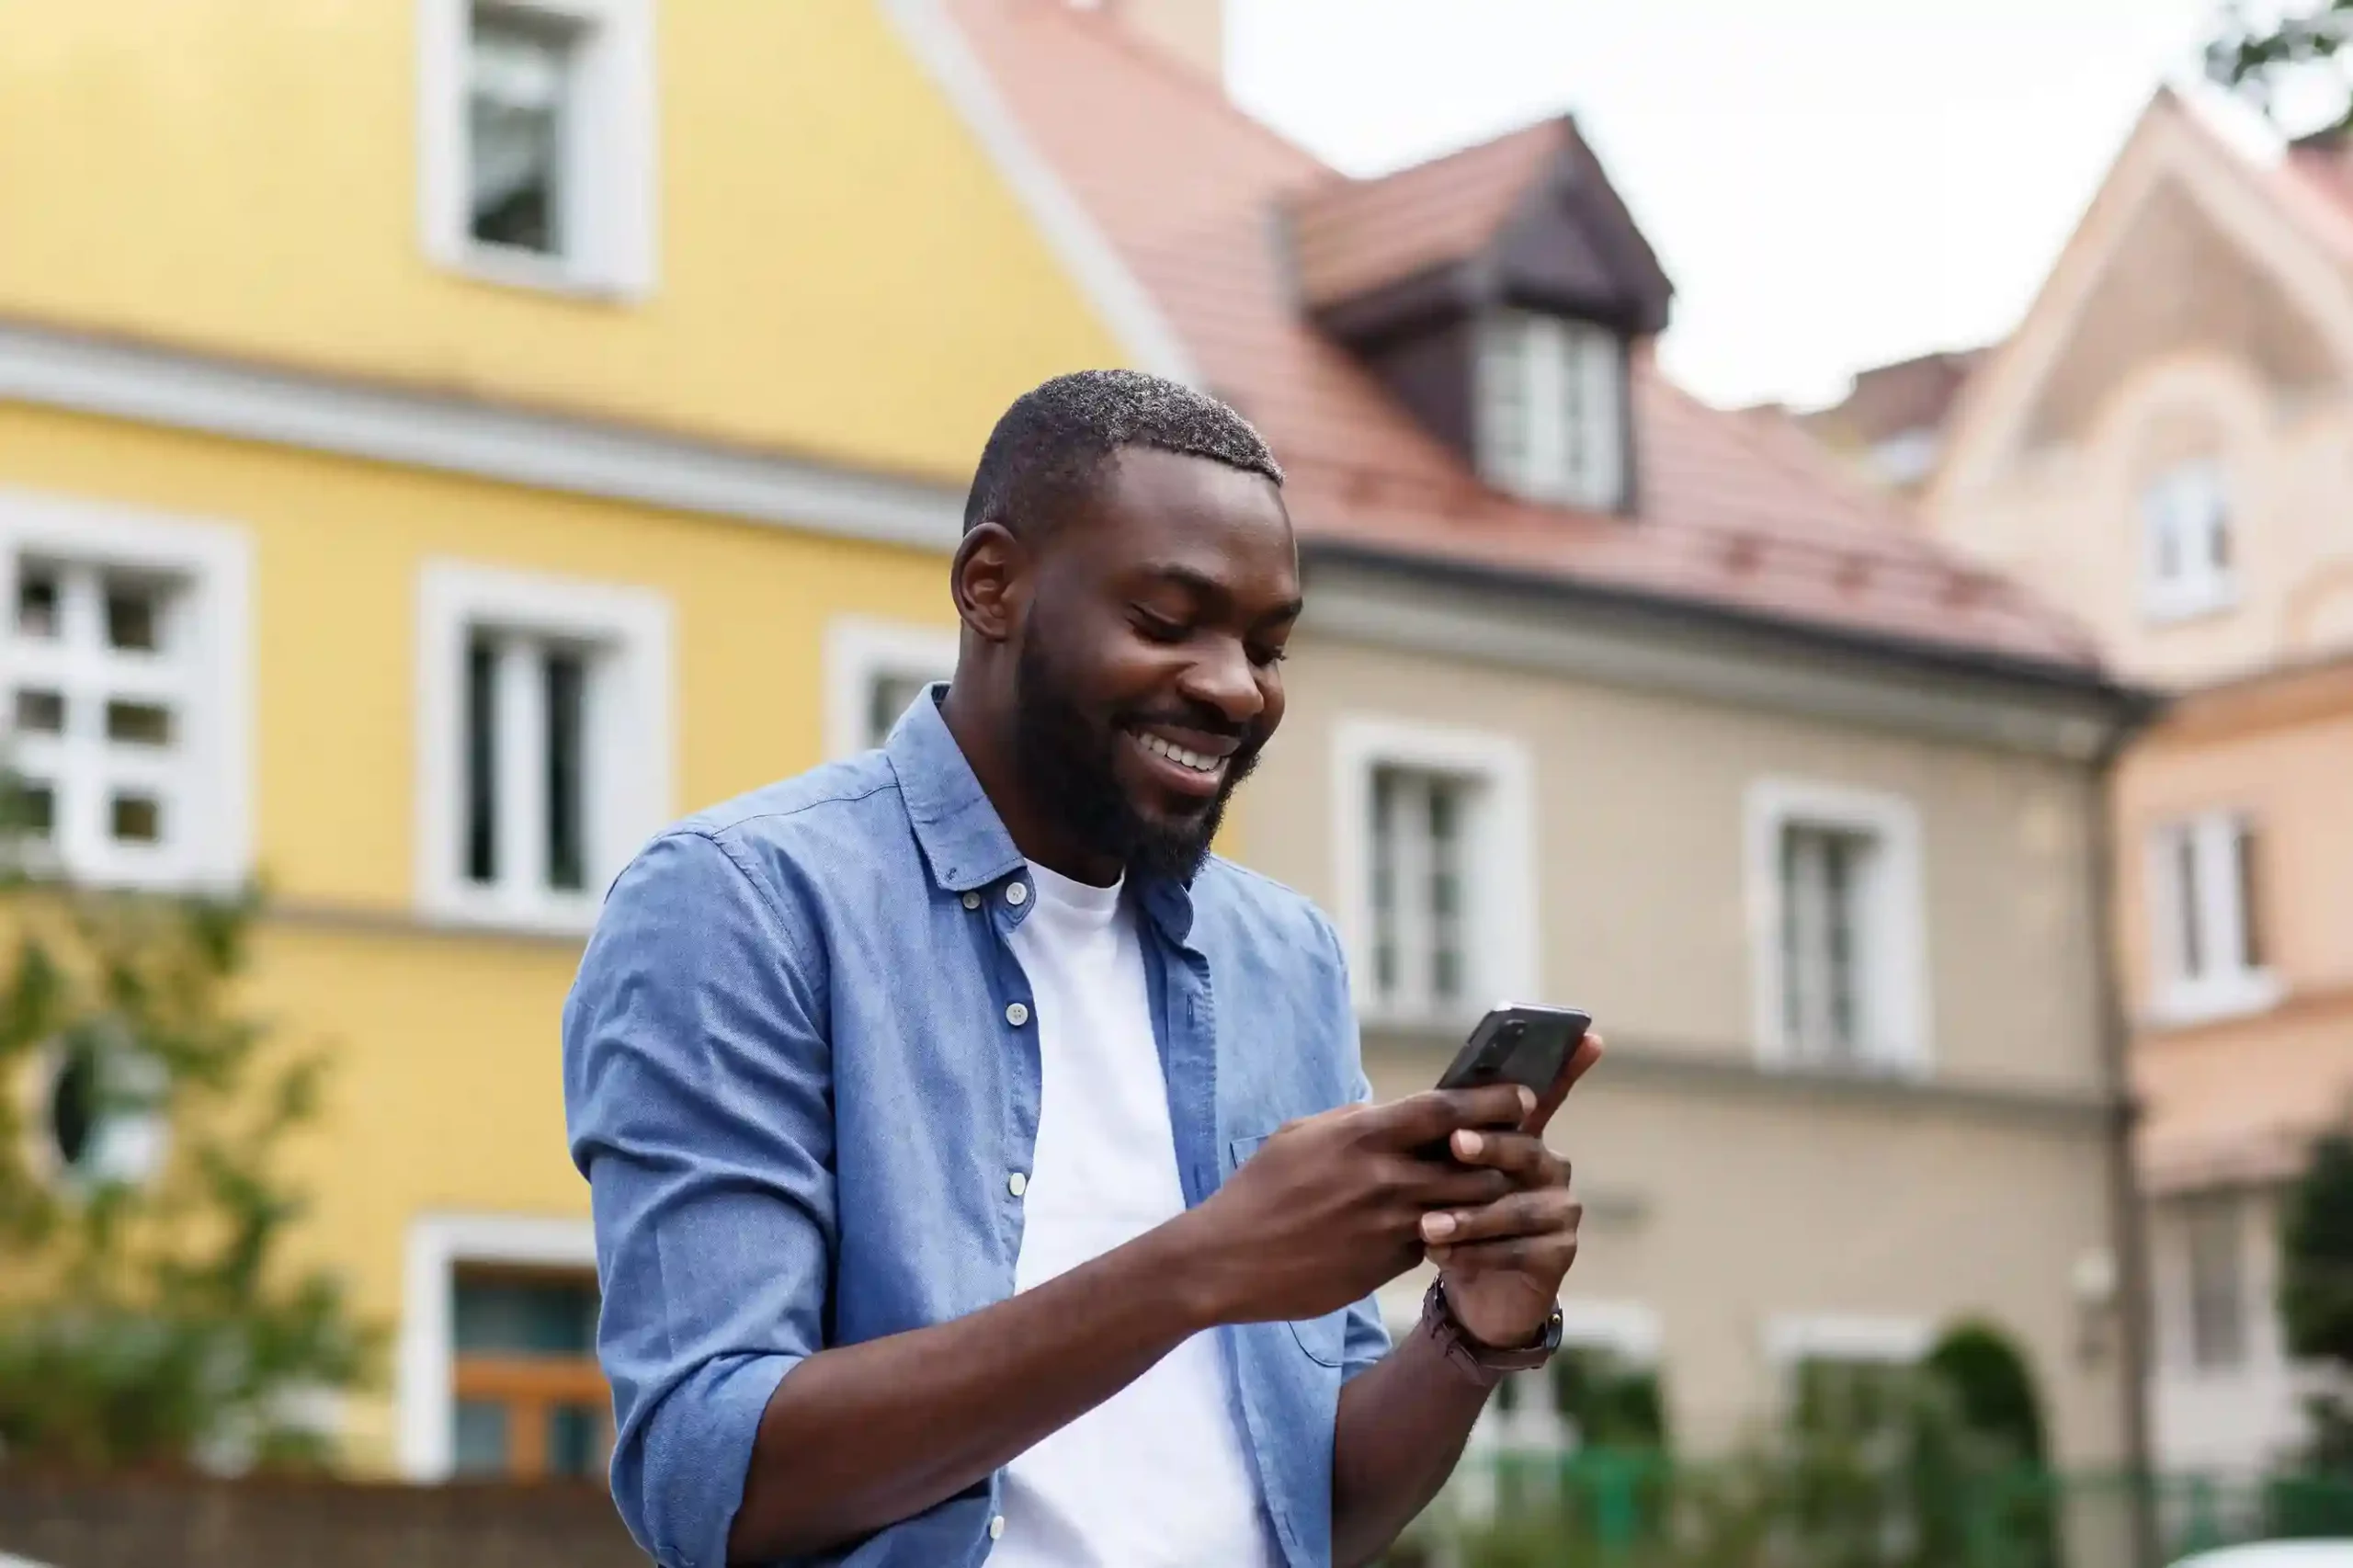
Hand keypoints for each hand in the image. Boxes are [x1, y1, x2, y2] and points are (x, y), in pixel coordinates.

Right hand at [1180, 1086, 1532, 1325]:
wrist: (1226, 1260)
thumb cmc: (1259, 1189)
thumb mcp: (1301, 1135)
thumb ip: (1354, 1121)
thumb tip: (1391, 1112)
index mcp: (1364, 1135)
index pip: (1449, 1109)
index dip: (1494, 1100)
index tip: (1525, 1095)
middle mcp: (1385, 1179)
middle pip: (1475, 1163)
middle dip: (1504, 1156)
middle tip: (1525, 1148)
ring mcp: (1390, 1226)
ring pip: (1467, 1209)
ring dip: (1484, 1199)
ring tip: (1495, 1190)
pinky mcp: (1388, 1266)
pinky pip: (1434, 1243)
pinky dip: (1445, 1233)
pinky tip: (1446, 1230)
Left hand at [1419, 1032, 1605, 1347]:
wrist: (1472, 1293)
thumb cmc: (1453, 1221)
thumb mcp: (1442, 1177)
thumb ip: (1445, 1138)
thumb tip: (1422, 1099)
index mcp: (1523, 1139)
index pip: (1548, 1095)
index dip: (1569, 1066)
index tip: (1588, 1035)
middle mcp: (1551, 1167)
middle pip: (1525, 1149)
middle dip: (1489, 1146)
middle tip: (1455, 1144)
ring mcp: (1561, 1210)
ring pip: (1515, 1206)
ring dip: (1469, 1216)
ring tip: (1428, 1226)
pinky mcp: (1559, 1252)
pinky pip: (1518, 1249)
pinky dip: (1475, 1252)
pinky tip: (1439, 1256)